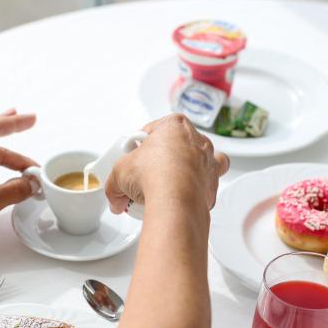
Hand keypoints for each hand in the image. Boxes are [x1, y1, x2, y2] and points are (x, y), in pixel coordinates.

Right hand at [105, 113, 228, 213]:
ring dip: (192, 168)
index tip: (135, 153)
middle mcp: (197, 141)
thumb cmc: (154, 175)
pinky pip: (206, 186)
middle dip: (167, 155)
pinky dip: (196, 192)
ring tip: (174, 181)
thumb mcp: (120, 174)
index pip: (156, 129)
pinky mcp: (212, 185)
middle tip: (150, 170)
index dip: (142, 142)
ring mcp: (208, 163)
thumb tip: (116, 198)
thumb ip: (115, 185)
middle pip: (181, 143)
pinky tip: (182, 199)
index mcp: (176, 126)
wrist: (175, 201)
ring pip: (206, 160)